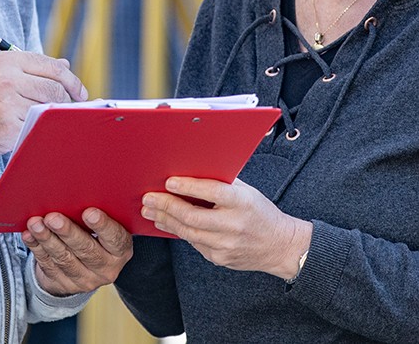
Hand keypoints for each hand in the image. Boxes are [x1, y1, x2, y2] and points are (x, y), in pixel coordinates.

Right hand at [0, 51, 87, 164]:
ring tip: (54, 119)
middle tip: (72, 109)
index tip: (79, 92)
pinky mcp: (8, 128)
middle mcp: (7, 80)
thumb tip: (65, 67)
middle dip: (68, 100)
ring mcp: (7, 105)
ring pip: (48, 109)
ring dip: (55, 116)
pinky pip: (37, 128)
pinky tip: (39, 131)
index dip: (71, 80)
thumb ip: (29, 69)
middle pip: (55, 89)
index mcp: (5, 62)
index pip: (51, 67)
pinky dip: (41, 130)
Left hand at [22, 208, 132, 295]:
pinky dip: (37, 248)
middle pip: (86, 250)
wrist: (87, 268)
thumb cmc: (97, 236)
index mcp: (120, 251)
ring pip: (64, 258)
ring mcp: (85, 280)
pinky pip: (48, 265)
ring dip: (47, 239)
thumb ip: (98, 215)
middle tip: (53, 217)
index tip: (89, 212)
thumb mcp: (106, 228)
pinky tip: (29, 235)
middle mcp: (106, 268)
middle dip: (67, 232)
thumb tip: (77, 193)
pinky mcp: (64, 284)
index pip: (115, 239)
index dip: (103, 226)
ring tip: (36, 223)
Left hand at [141, 177, 311, 279]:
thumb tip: (190, 171)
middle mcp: (234, 225)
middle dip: (166, 206)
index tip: (169, 182)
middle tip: (148, 198)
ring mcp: (226, 245)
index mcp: (242, 203)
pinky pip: (193, 243)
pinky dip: (177, 231)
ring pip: (188, 232)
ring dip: (165, 220)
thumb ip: (222, 183)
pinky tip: (165, 223)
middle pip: (193, 216)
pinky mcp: (219, 258)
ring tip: (149, 210)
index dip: (189, 187)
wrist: (280, 246)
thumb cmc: (259, 213)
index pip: (213, 192)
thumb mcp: (247, 192)